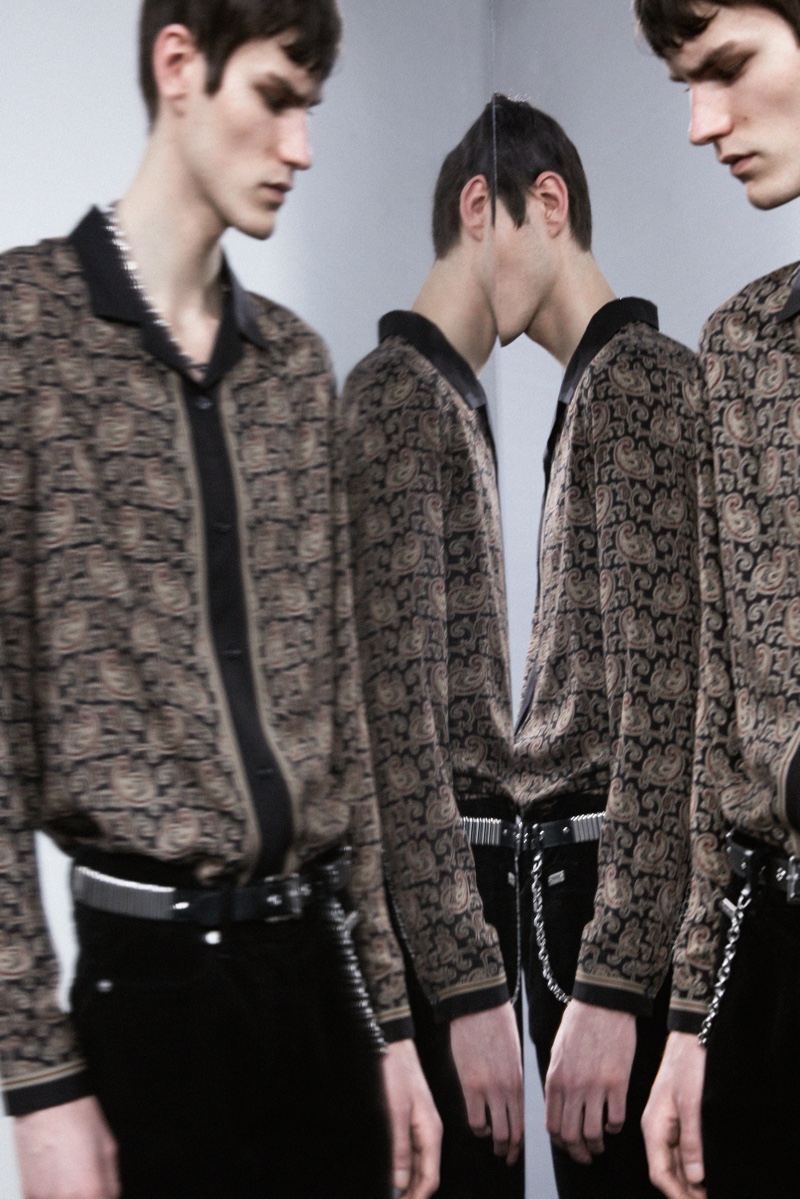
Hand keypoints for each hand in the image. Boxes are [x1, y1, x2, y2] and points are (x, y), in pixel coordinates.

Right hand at [14, 1095, 118, 1198]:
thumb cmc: (78, 1119)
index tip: (100, 1189)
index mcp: (92, 1191)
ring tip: (68, 1173)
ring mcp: (44, 1198)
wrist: (48, 1103)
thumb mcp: (109, 1150)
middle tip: (84, 1178)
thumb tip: (109, 1197)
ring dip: (67, 1194)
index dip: (102, 1196)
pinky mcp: (28, 1192)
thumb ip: (111, 1183)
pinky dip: (50, 1193)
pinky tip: (54, 1174)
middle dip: (85, 1194)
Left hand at [381, 1038, 441, 1198]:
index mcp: (431, 1133)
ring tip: (392, 1195)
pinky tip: (393, 1174)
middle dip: (413, 1194)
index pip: (430, 1179)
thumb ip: (400, 1149)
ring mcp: (422, 1127)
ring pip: (420, 1166)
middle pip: (427, 1175)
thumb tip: (401, 1183)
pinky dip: (404, 1168)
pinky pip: (413, 1153)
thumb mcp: (395, 1112)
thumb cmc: (395, 1074)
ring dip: (408, 1184)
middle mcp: (430, 1133)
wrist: (393, 1045)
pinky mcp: (412, 1121)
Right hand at [449, 1002, 523, 1163]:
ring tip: (490, 1142)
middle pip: (510, 1132)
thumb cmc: (496, 1022)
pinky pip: (474, 1118)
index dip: (519, 1143)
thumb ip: (511, 1078)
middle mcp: (507, 1089)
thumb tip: (509, 1098)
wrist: (478, 1003)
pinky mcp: (468, 1083)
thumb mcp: (512, 1053)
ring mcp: (488, 1088)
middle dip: (508, 1149)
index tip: (515, 1153)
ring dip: (493, 1141)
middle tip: (505, 1155)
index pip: (522, 1123)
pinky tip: (478, 1124)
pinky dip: (478, 1127)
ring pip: (494, 1131)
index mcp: (519, 1080)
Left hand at [545, 999, 635, 1163]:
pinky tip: (614, 1123)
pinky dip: (615, 1128)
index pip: (552, 1125)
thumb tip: (559, 1106)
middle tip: (586, 1155)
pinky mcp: (618, 1083)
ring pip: (593, 1134)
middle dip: (578, 1152)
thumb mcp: (558, 1051)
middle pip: (571, 1135)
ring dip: (597, 1145)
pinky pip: (616, 1119)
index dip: (560, 1142)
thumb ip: (558, 1080)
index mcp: (555, 1079)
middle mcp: (572, 1087)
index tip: (568, 1146)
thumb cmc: (579, 1023)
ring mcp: (595, 1086)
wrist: (602, 1002)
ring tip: (601, 1143)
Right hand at [641, 1031, 706, 1198]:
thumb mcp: (692, 1104)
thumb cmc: (688, 1066)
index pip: (660, 1173)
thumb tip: (693, 1178)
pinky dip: (691, 1166)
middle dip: (683, 1192)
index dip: (677, 1195)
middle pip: (665, 1172)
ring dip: (688, 1182)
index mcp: (654, 1127)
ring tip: (707, 1193)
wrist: (690, 1038)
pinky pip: (680, 1150)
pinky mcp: (676, 1118)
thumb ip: (691, 1142)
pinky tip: (704, 1174)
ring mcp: (666, 1124)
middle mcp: (656, 1129)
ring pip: (673, 1163)